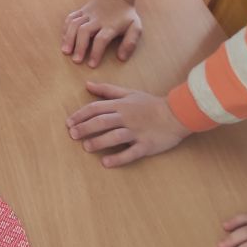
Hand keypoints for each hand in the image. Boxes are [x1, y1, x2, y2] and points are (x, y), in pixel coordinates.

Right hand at [62, 0, 140, 66]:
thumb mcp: (135, 28)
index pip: (101, 39)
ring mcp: (87, 14)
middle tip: (76, 60)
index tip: (91, 65)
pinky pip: (70, 18)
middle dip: (79, 46)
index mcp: (111, 25)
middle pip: (84, 32)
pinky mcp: (81, 10)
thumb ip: (130, 43)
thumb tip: (121, 58)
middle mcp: (97, 19)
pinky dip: (65, 28)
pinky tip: (64, 39)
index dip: (96, 52)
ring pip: (75, 24)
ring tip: (66, 51)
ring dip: (69, 38)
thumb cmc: (126, 15)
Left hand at [66, 82, 190, 167]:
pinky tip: (106, 162)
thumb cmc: (150, 104)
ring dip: (99, 142)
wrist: (177, 114)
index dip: (81, 115)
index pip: (96, 108)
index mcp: (121, 105)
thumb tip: (87, 84)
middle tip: (72, 135)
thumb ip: (107, 90)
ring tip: (86, 147)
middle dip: (85, 128)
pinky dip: (118, 158)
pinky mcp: (146, 145)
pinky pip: (131, 153)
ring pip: (115, 136)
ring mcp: (137, 132)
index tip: (69, 122)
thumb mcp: (128, 93)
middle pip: (102, 121)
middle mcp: (127, 118)